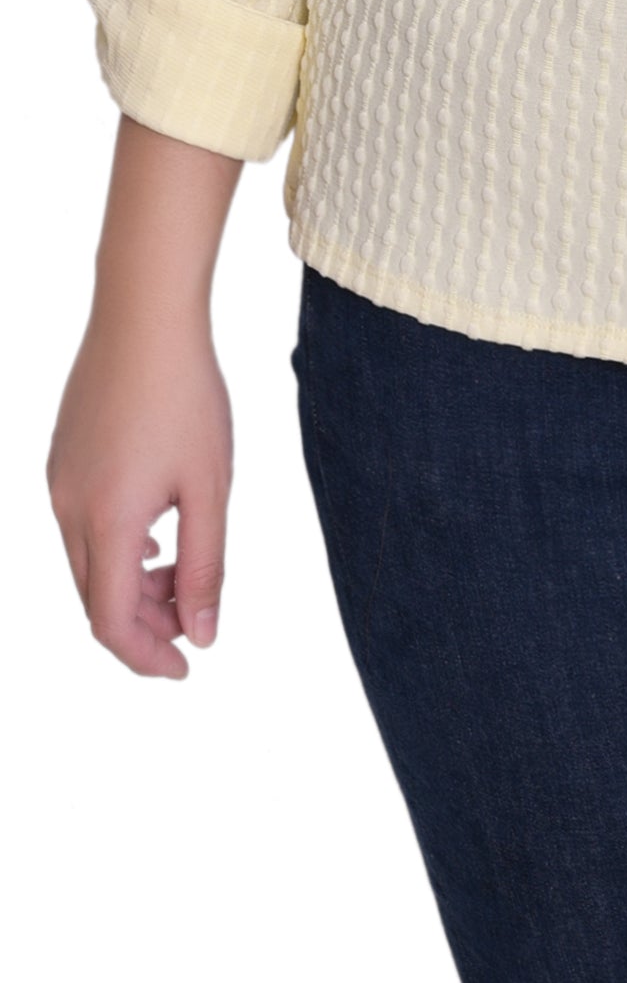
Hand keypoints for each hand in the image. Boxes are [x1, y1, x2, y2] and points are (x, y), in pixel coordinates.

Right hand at [49, 301, 233, 674]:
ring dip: (132, 584)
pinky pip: (81, 526)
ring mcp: (58, 482)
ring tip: (181, 571)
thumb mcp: (210, 485)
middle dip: (143, 623)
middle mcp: (68, 508)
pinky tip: (156, 532)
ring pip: (87, 563)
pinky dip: (117, 547)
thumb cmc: (187, 395)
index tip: (187, 668)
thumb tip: (203, 634)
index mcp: (107, 522)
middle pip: (96, 598)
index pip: (112, 623)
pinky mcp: (61, 458)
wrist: (144, 315)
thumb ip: (205, 565)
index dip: (147, 657)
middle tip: (193, 619)